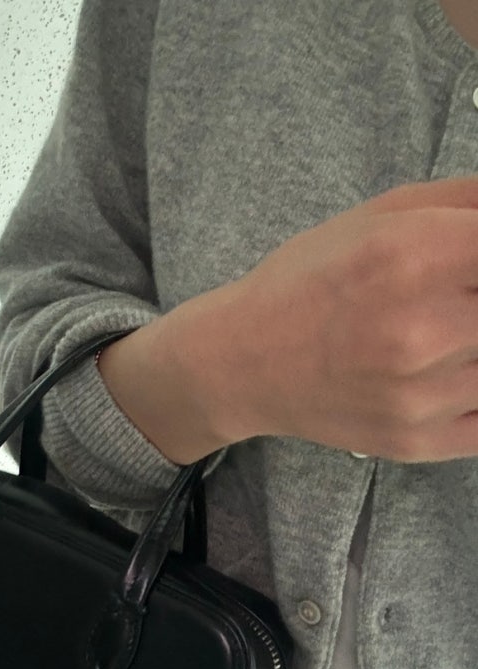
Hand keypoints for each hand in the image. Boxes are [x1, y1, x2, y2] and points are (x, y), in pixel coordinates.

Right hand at [203, 175, 477, 461]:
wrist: (243, 363)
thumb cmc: (307, 283)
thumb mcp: (379, 215)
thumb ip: (466, 199)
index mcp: (414, 256)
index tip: (474, 270)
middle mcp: (422, 329)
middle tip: (460, 301)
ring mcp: (423, 395)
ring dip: (476, 343)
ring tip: (446, 332)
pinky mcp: (420, 441)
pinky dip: (477, 391)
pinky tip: (452, 372)